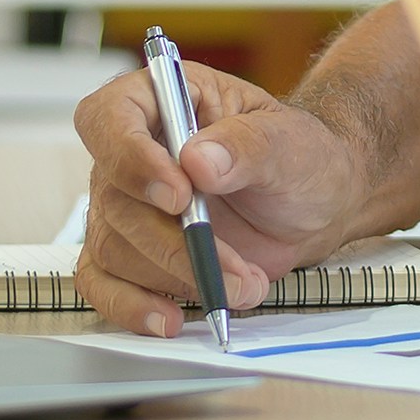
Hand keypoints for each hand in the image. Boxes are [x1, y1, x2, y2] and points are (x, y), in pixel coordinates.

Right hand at [71, 62, 373, 337]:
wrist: (314, 204)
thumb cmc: (299, 158)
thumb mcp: (290, 142)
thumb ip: (247, 146)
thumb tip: (197, 160)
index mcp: (161, 100)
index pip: (108, 119)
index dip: (131, 158)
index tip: (178, 195)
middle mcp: (132, 152)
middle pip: (115, 199)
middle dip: (176, 242)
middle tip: (236, 267)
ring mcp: (126, 205)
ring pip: (115, 248)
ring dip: (180, 276)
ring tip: (245, 286)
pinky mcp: (132, 253)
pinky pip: (104, 284)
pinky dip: (132, 307)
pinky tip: (170, 319)